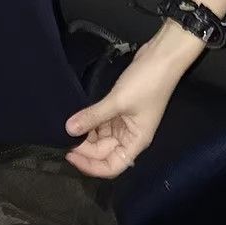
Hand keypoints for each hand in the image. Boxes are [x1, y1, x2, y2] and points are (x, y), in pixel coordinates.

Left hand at [64, 45, 183, 179]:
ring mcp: (125, 122)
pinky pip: (102, 122)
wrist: (161, 57)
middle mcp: (130, 136)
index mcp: (135, 142)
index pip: (112, 167)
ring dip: (86, 134)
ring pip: (101, 137)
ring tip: (68, 125)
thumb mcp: (118, 101)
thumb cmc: (146, 83)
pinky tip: (77, 116)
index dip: (90, 166)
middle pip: (103, 152)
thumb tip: (68, 130)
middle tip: (64, 136)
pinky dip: (90, 121)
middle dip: (84, 147)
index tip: (70, 155)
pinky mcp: (120, 109)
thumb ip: (93, 116)